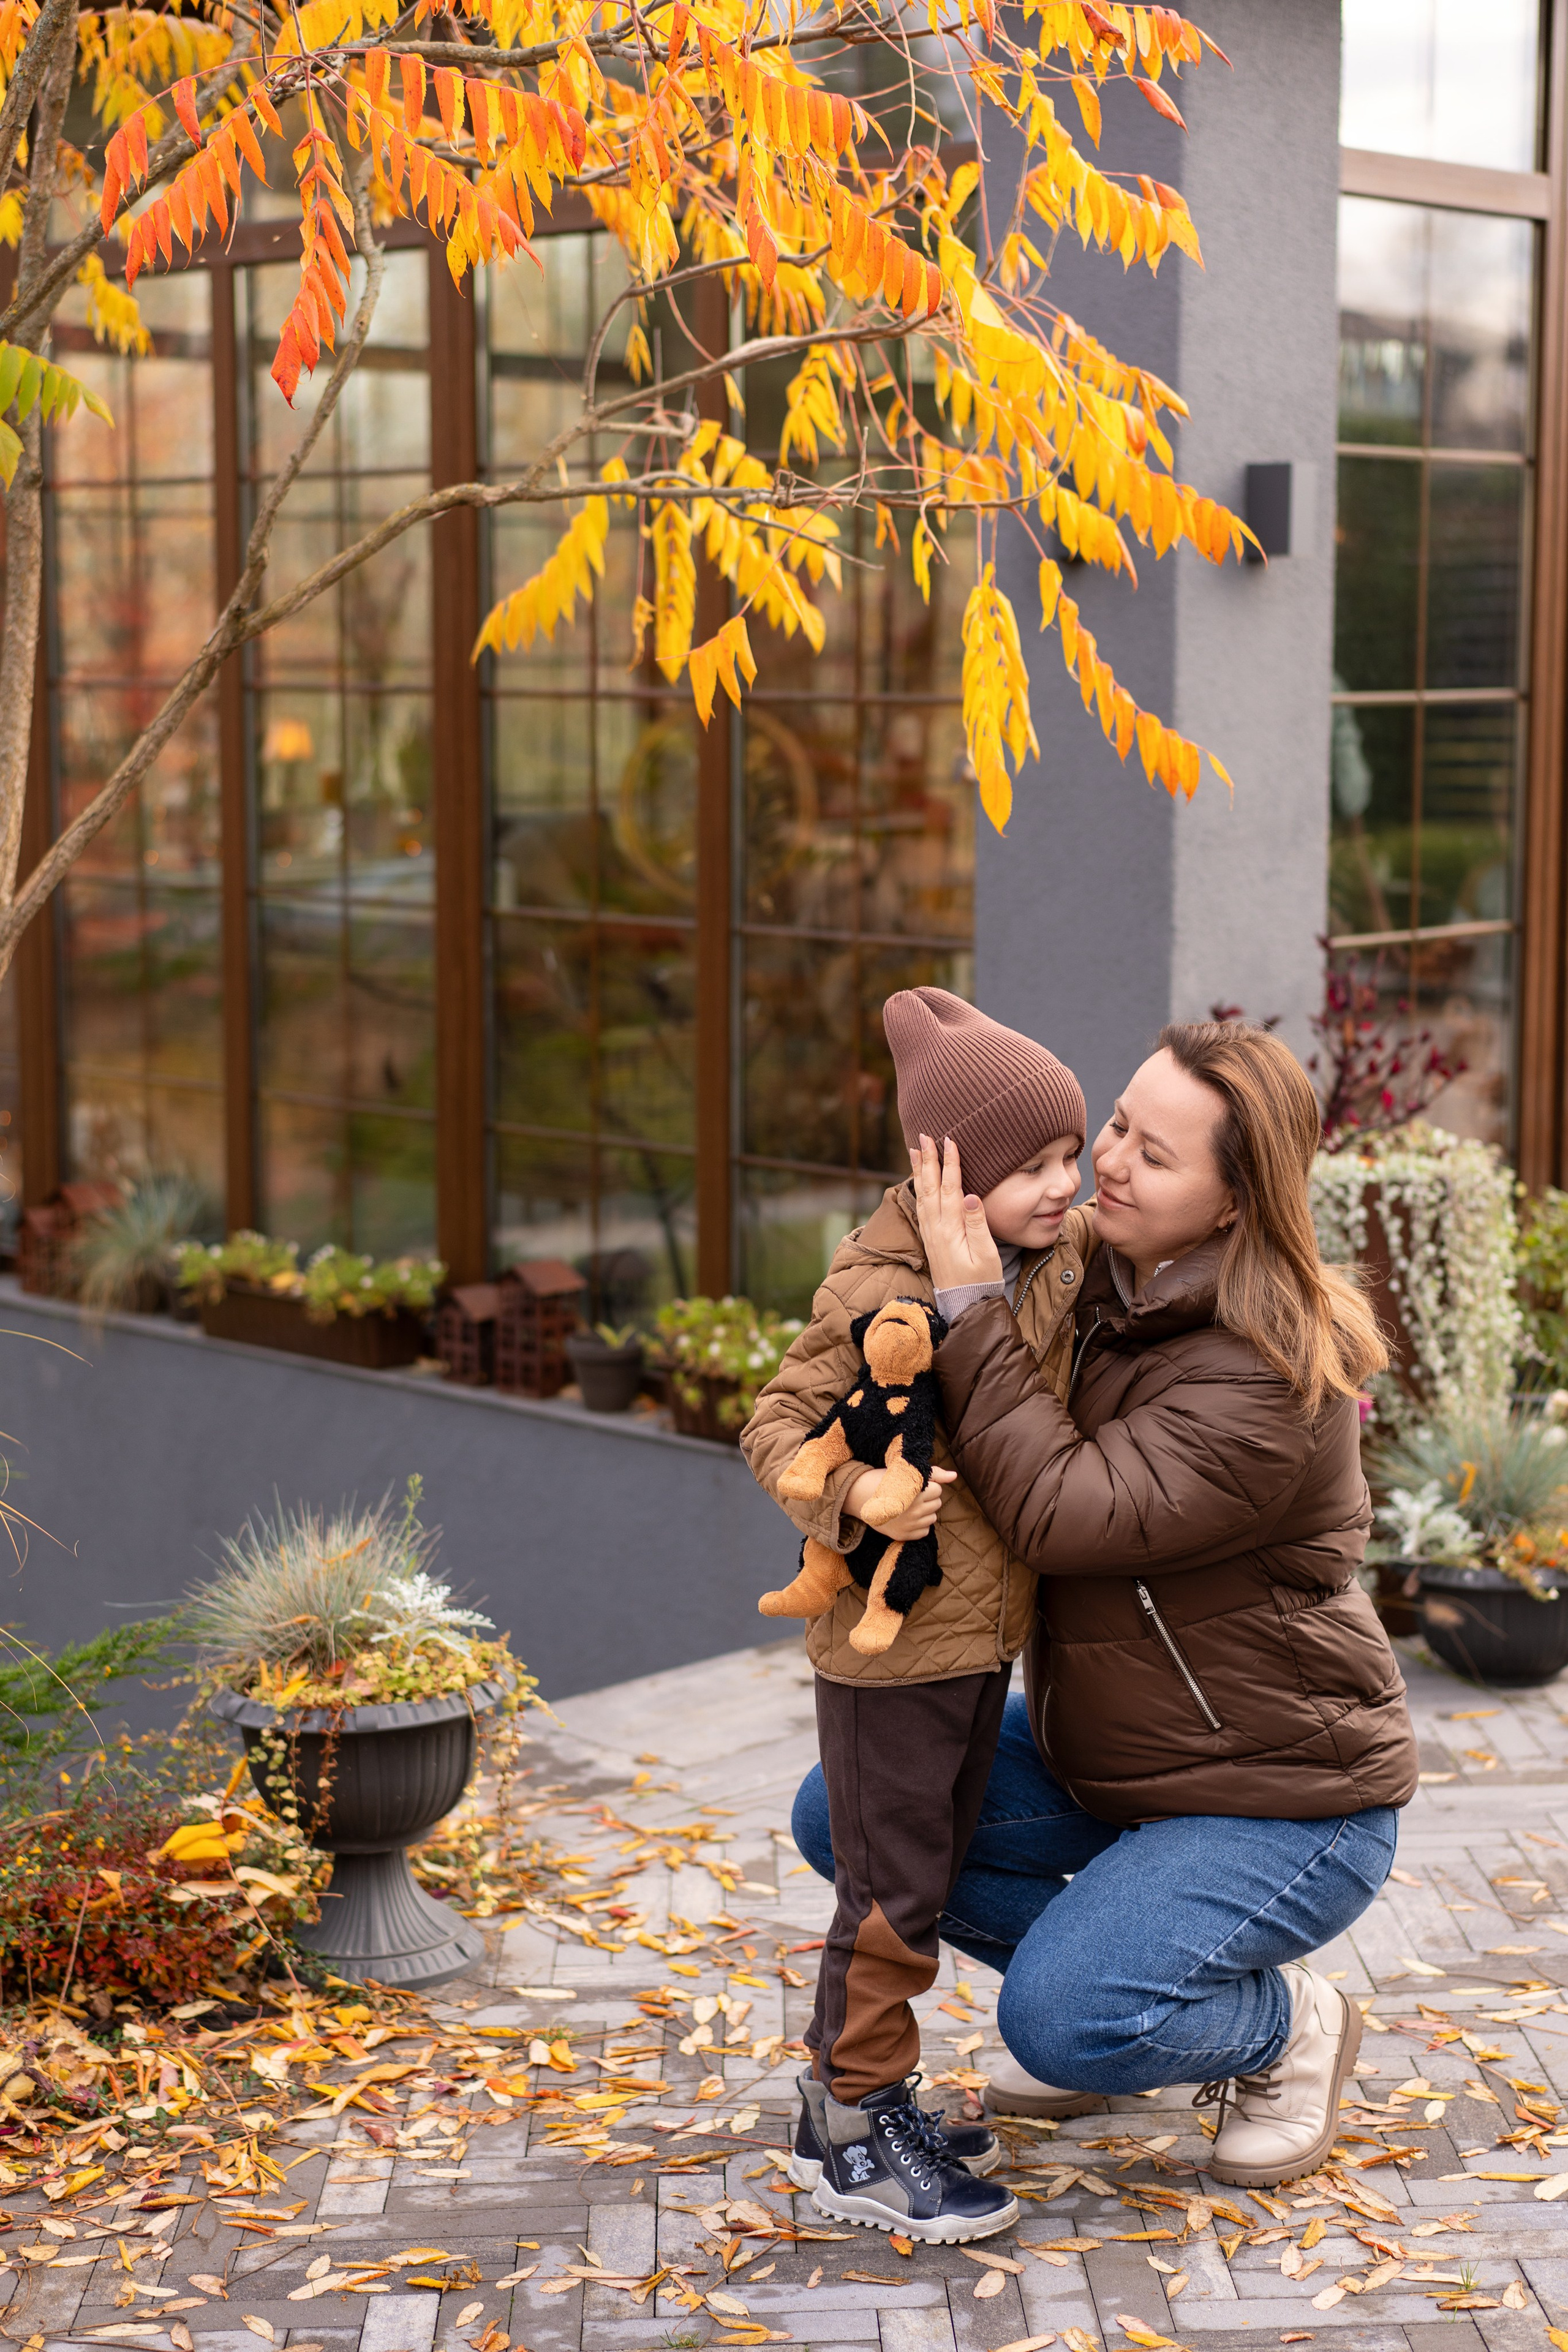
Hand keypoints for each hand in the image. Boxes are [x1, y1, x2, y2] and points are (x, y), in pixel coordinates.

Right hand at [845, 1464, 955, 1541]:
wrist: (860, 1497)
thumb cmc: (885, 1481)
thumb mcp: (907, 1472)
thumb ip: (934, 1473)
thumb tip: (954, 1475)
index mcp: (915, 1493)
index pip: (938, 1490)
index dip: (928, 1486)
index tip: (916, 1485)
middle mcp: (914, 1511)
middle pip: (937, 1504)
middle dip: (928, 1498)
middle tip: (911, 1494)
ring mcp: (909, 1525)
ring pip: (933, 1518)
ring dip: (925, 1511)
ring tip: (909, 1505)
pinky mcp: (904, 1536)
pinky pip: (924, 1531)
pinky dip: (919, 1524)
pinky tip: (907, 1517)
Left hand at [911, 1133, 1004, 1290]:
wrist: (965, 1306)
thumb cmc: (981, 1282)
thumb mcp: (986, 1255)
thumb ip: (978, 1225)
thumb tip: (971, 1195)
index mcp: (950, 1230)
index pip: (950, 1189)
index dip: (950, 1164)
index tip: (949, 1141)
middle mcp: (935, 1229)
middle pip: (930, 1187)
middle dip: (928, 1160)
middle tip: (924, 1136)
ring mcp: (931, 1234)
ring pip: (923, 1195)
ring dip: (919, 1171)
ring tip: (915, 1150)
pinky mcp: (931, 1240)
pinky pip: (922, 1207)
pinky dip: (919, 1188)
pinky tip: (918, 1180)